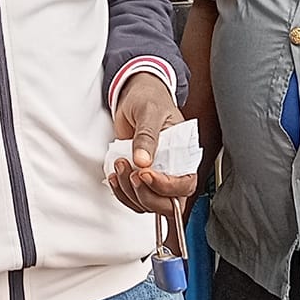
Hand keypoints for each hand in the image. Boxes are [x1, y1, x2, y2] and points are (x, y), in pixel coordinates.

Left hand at [108, 71, 197, 212]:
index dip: (165, 186)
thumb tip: (143, 160)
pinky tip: (115, 176)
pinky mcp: (139, 177)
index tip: (145, 174)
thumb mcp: (149, 112)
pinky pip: (134, 198)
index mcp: (184, 154)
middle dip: (146, 194)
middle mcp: (173, 168)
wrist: (135, 95)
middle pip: (168, 203)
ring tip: (120, 165)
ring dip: (130, 192)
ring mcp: (155, 175)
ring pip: (148, 203)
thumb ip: (147, 136)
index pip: (184, 184)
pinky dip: (121, 193)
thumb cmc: (149, 99)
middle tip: (131, 172)